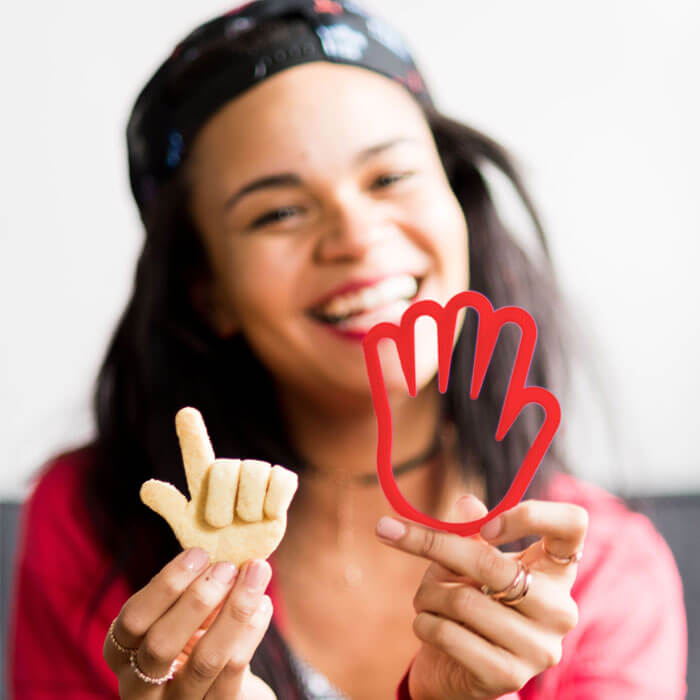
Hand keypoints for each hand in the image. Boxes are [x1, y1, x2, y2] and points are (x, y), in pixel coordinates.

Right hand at [104, 548, 275, 697]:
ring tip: (256, 572)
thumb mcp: (178, 618)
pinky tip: (263, 603)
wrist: (217, 690)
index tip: (199, 553)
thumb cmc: (192, 641)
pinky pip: (234, 673)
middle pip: (161, 644)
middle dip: (197, 599)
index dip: (166, 584)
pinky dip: (252, 632)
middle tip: (228, 566)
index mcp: (123, 654)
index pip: (133, 620)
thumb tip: (220, 554)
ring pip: (205, 661)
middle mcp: (140, 687)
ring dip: (235, 611)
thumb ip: (188, 592)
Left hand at [140, 407, 297, 564]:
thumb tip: (146, 486)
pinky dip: (275, 501)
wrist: (243, 564)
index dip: (191, 433)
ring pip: (255, 471)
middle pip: (224, 469)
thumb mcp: (188, 530)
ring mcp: (258, 478)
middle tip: (221, 525)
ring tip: (246, 522)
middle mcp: (231, 473)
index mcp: (205, 481)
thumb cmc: (212, 546)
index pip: (196, 453)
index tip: (185, 413)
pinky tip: (269, 514)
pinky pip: (282, 479)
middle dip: (221, 503)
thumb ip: (170, 506)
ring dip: (248, 506)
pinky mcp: (282, 484)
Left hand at [376, 494, 586, 698]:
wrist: (459, 668)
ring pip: (462, 601)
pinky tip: (429, 624)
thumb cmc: (472, 601)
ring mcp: (539, 648)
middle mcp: (560, 609)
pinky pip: (447, 633)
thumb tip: (465, 503)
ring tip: (427, 599)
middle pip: (495, 564)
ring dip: (427, 594)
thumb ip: (469, 532)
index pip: (572, 523)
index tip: (485, 526)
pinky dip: (424, 622)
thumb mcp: (471, 561)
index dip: (530, 514)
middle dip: (435, 546)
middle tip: (388, 529)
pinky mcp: (508, 677)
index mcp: (557, 570)